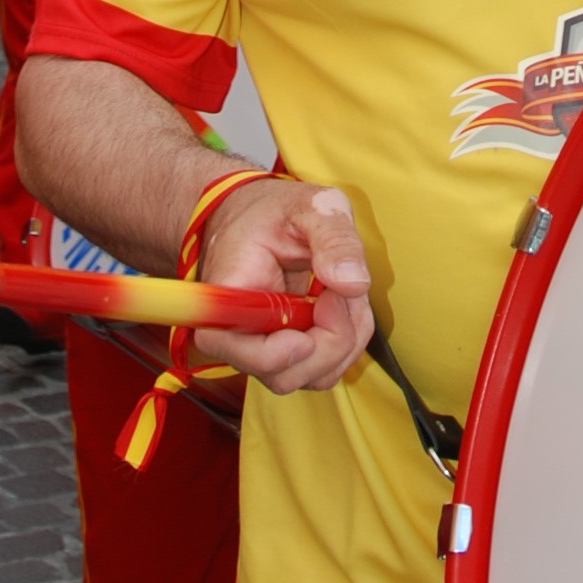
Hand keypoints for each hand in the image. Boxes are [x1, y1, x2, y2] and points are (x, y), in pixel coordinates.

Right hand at [195, 177, 374, 391]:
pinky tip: (341, 302)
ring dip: (344, 337)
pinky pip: (324, 366)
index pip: (235, 350)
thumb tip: (353, 283)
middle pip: (283, 374)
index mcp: (228, 294)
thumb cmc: (273, 210)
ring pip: (311, 376)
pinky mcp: (285, 351)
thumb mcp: (311, 206)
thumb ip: (334, 239)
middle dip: (331, 338)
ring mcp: (262, 346)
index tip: (312, 316)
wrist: (256, 216)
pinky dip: (347, 339)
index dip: (278, 353)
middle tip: (336, 289)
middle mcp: (238, 332)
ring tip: (340, 289)